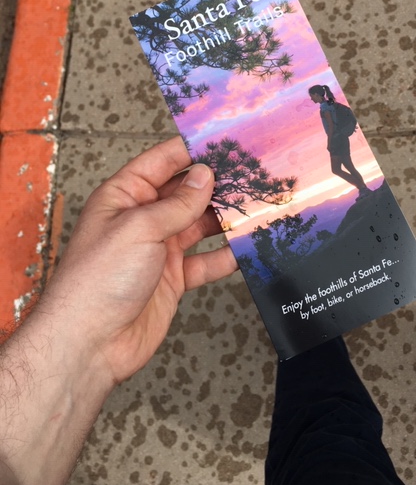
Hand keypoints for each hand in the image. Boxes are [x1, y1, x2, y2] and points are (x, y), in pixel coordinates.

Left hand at [43, 136, 236, 383]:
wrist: (90, 344)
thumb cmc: (97, 279)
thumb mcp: (139, 228)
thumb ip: (177, 203)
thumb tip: (205, 175)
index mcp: (125, 196)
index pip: (162, 162)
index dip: (192, 150)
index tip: (225, 140)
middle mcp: (144, 219)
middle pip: (187, 193)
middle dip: (217, 185)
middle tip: (252, 174)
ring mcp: (160, 249)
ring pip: (201, 226)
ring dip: (226, 220)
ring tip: (257, 208)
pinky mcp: (174, 278)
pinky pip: (207, 261)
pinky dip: (227, 257)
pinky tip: (247, 249)